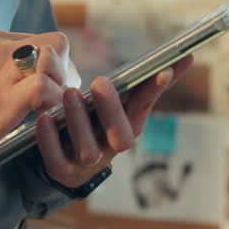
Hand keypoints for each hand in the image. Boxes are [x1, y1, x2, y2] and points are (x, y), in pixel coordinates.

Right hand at [0, 30, 71, 165]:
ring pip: (55, 59)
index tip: (50, 84)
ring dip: (59, 85)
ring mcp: (5, 71)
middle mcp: (4, 49)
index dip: (56, 62)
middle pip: (58, 43)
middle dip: (64, 70)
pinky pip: (46, 86)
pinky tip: (37, 113)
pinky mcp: (7, 97)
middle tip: (54, 95)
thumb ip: (6, 69)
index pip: (44, 39)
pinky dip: (51, 100)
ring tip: (44, 104)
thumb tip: (34, 78)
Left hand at [35, 54, 194, 188]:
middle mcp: (112, 147)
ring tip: (70, 94)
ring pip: (88, 149)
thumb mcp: (118, 103)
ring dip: (80, 121)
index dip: (154, 91)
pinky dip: (50, 141)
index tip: (163, 70)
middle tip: (101, 81)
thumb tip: (184, 57)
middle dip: (112, 109)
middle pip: (120, 136)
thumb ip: (143, 84)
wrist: (66, 162)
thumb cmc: (97, 122)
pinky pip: (56, 160)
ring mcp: (87, 163)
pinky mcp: (62, 171)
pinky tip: (44, 119)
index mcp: (128, 126)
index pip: (145, 107)